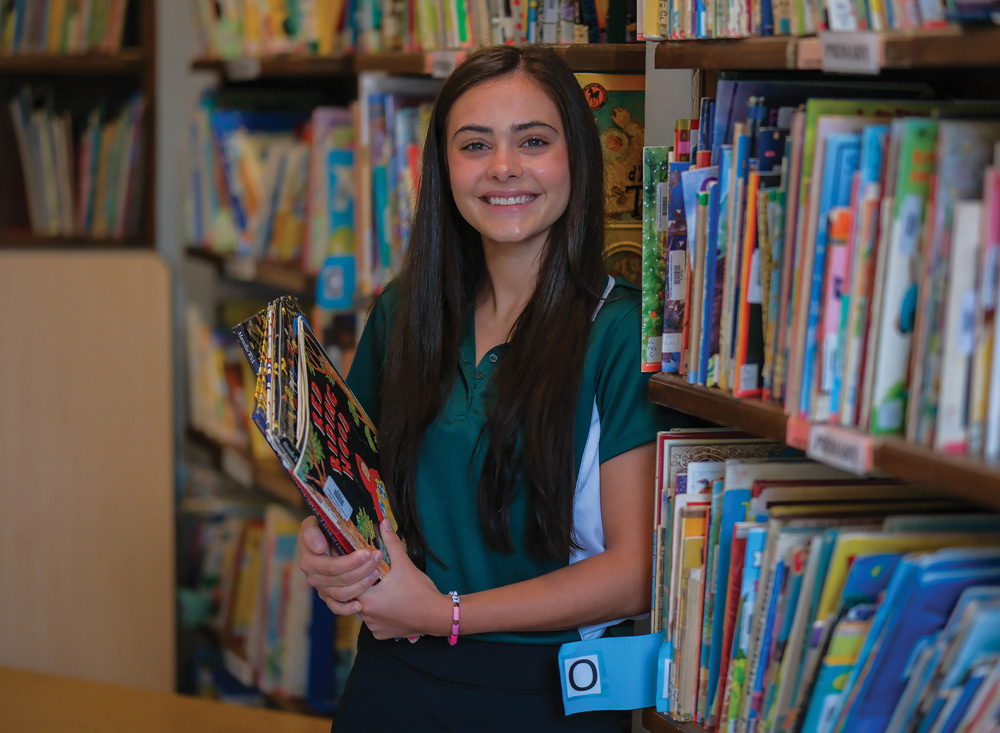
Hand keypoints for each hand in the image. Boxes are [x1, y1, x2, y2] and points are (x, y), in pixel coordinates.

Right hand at [297, 516, 380, 615]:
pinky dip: (347, 609)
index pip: (332, 566)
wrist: (319, 538)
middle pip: (341, 579)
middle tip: (378, 557)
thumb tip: (320, 548)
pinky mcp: (328, 597)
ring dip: (361, 585)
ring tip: (377, 573)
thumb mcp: (311, 524)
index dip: (351, 562)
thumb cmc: (319, 528)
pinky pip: (336, 607)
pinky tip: (360, 606)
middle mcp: (313, 577)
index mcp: (309, 560)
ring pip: (342, 593)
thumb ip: (311, 533)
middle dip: (362, 569)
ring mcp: (321, 588)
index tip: (367, 553)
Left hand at [355, 520, 450, 640]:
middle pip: (354, 595)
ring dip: (369, 598)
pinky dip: (378, 612)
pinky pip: (374, 620)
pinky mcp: (382, 634)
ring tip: (380, 586)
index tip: (357, 564)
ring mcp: (374, 627)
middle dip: (361, 584)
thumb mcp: (404, 564)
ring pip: (364, 608)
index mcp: (367, 599)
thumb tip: (383, 523)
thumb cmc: (419, 591)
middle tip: (371, 574)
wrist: (437, 616)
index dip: (353, 571)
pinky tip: (388, 602)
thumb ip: (391, 543)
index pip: (349, 582)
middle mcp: (366, 616)